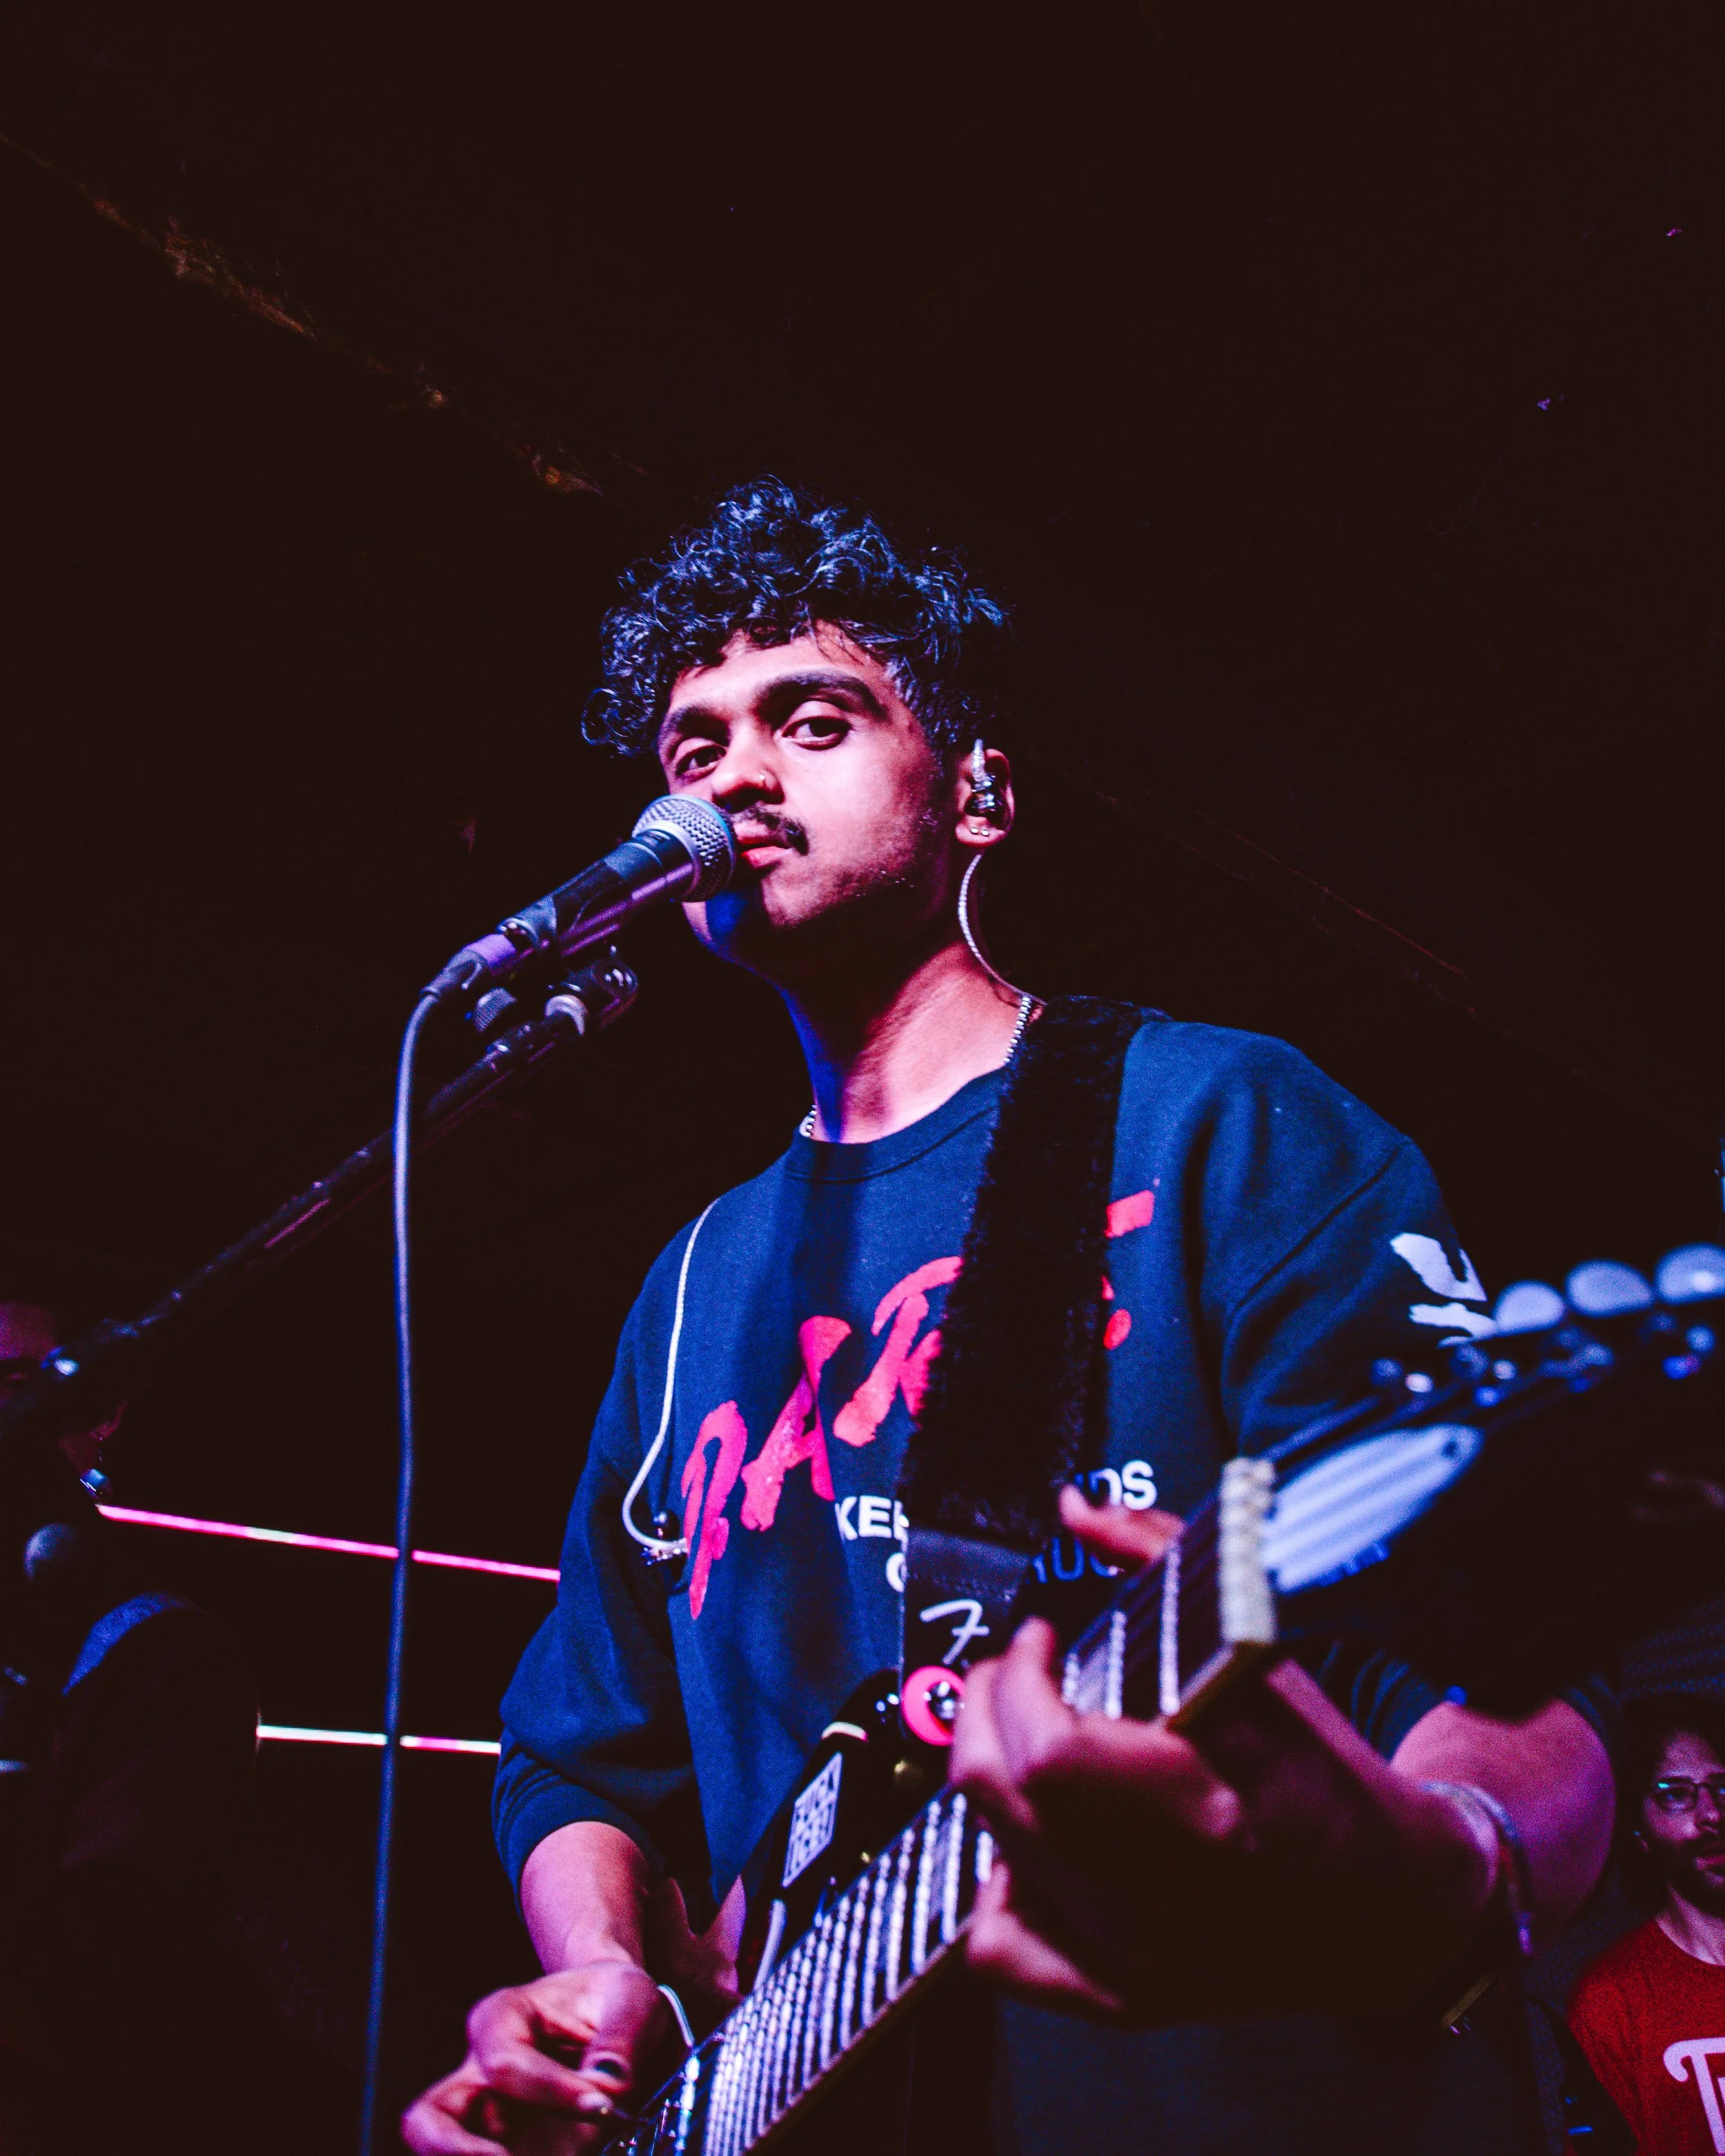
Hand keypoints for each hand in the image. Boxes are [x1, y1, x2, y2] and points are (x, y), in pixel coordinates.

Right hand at [401, 1961, 671, 2153]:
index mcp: (501, 2019)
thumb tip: (610, 2085)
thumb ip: (620, 2037)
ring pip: (439, 2152)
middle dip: (456, 2153)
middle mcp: (478, 2072)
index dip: (551, 2092)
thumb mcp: (629, 1997)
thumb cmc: (610, 1999)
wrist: (611, 2015)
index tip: (604, 2106)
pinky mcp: (508, 2146)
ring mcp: (486, 2119)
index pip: (506, 2064)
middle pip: (429, 2119)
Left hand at [951, 1489, 1491, 2023]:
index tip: (1041, 1638)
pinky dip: (996, 1880)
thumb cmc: (1324, 1776)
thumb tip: (1078, 1507)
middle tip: (1019, 1672)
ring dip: (992, 1775)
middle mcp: (1166, 1900)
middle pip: (1001, 1795)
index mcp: (1211, 1811)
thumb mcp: (1261, 1655)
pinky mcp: (1123, 2002)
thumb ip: (1162, 1566)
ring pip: (988, 1855)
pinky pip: (999, 1949)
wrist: (1389, 1912)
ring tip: (1030, 1736)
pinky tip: (1034, 1838)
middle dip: (989, 1707)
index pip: (1052, 1755)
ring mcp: (1138, 1962)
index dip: (1022, 1679)